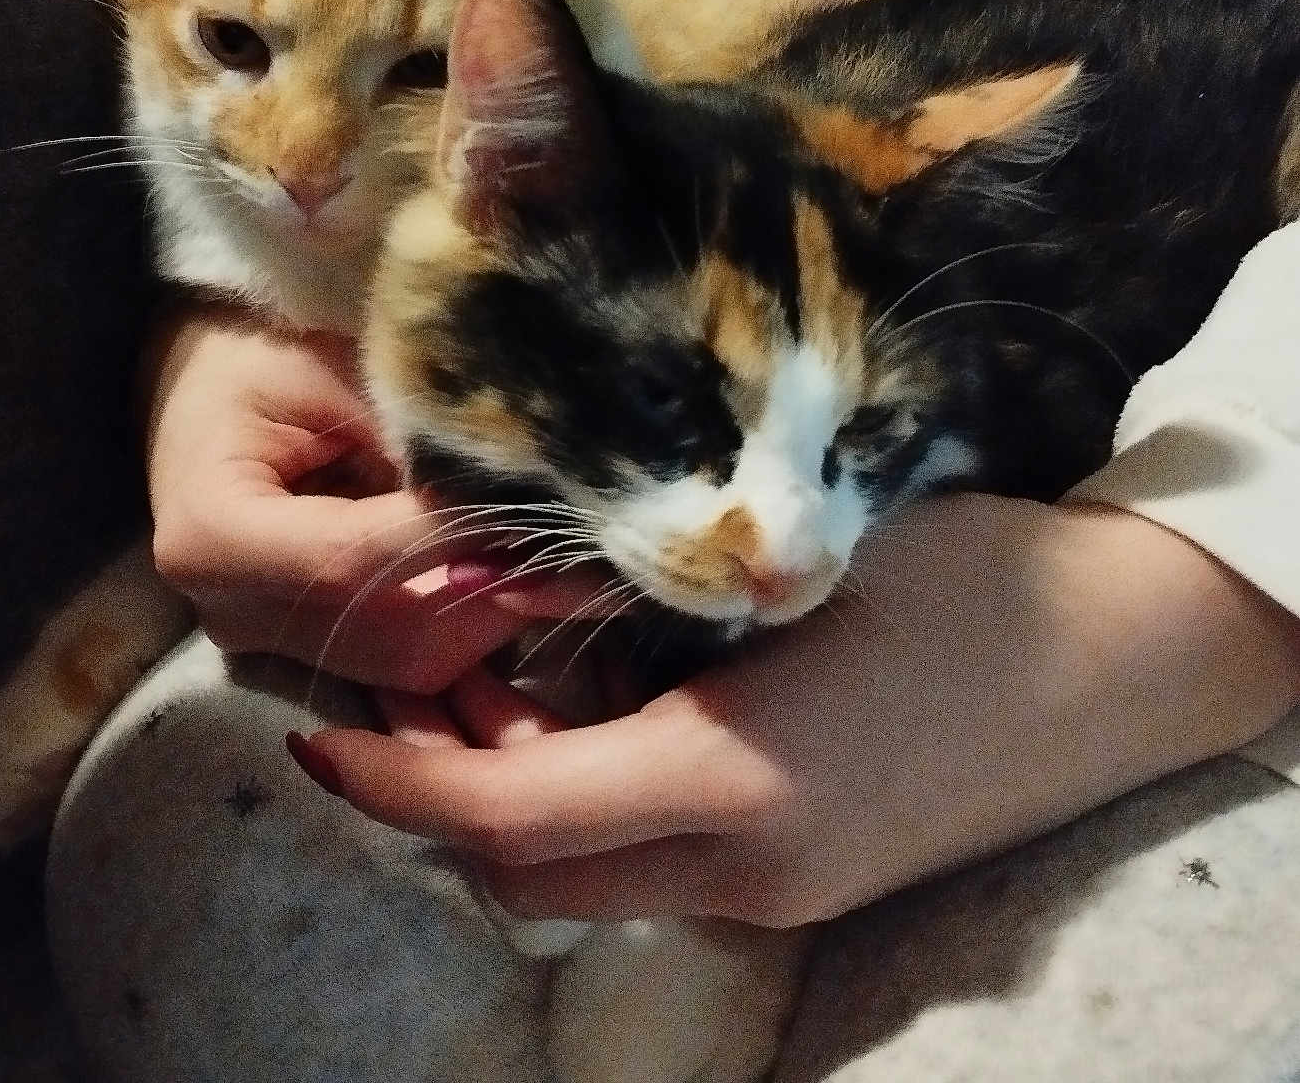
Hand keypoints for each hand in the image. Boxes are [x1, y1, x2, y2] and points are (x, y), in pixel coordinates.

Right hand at [144, 303, 530, 691]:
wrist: (213, 380)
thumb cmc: (264, 350)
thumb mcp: (330, 367)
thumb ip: (409, 432)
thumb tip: (514, 483)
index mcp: (209, 536)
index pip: (351, 560)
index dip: (449, 538)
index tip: (536, 503)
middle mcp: (232, 613)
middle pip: (387, 630)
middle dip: (493, 586)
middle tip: (577, 537)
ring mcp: (271, 643)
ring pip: (412, 660)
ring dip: (499, 609)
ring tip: (564, 549)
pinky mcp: (311, 650)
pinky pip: (411, 660)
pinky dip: (478, 618)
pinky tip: (525, 566)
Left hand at [286, 495, 1299, 923]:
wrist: (1130, 653)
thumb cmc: (969, 574)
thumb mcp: (800, 557)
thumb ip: (656, 592)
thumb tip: (529, 580)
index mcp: (732, 791)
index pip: (506, 821)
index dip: (394, 784)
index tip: (314, 733)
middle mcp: (744, 872)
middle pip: (529, 871)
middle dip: (440, 787)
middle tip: (413, 670)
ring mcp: (783, 888)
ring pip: (586, 872)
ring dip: (513, 790)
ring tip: (499, 666)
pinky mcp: (813, 874)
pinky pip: (653, 858)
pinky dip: (589, 793)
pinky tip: (603, 693)